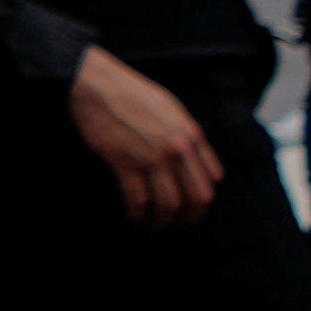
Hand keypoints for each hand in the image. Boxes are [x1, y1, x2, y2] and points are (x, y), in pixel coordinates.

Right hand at [61, 50, 223, 224]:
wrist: (97, 85)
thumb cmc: (130, 93)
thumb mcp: (170, 109)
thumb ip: (183, 133)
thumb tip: (189, 158)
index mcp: (191, 134)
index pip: (213, 178)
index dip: (203, 196)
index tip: (191, 203)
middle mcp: (177, 149)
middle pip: (197, 197)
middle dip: (190, 217)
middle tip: (178, 223)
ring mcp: (152, 157)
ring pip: (170, 204)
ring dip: (163, 221)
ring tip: (154, 225)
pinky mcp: (125, 163)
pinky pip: (139, 200)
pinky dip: (138, 214)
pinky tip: (134, 216)